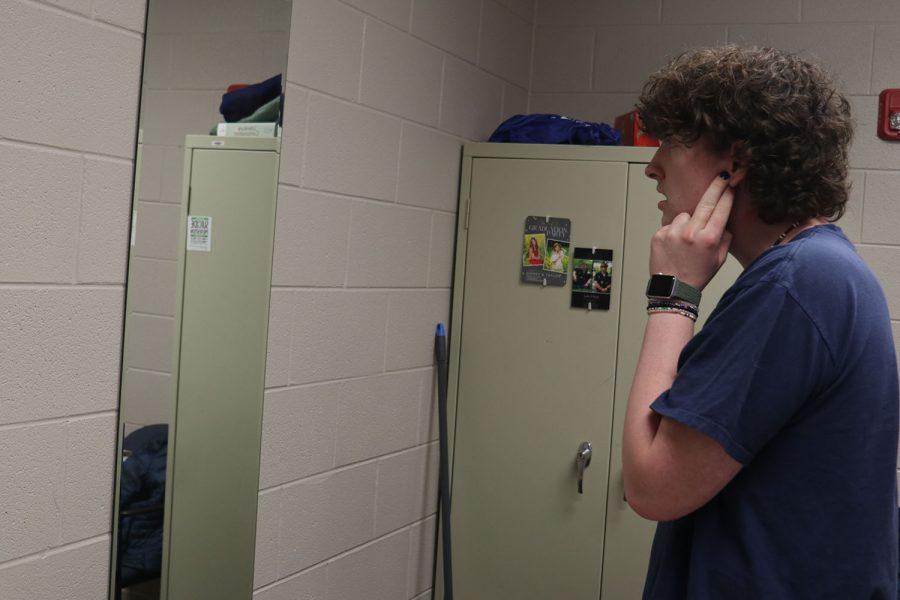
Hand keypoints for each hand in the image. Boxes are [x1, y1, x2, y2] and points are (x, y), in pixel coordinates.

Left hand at [649, 175, 732, 289]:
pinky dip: (673, 231)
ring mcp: (673, 233)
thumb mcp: (718, 260)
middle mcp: (691, 233)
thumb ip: (724, 238)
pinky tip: (674, 246)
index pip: (721, 209)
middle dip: (716, 187)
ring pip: (685, 215)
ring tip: (686, 241)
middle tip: (721, 176)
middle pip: (706, 202)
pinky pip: (670, 225)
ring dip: (687, 222)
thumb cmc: (697, 276)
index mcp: (708, 239)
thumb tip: (724, 221)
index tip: (731, 183)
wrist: (672, 290)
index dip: (728, 194)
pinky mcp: (658, 235)